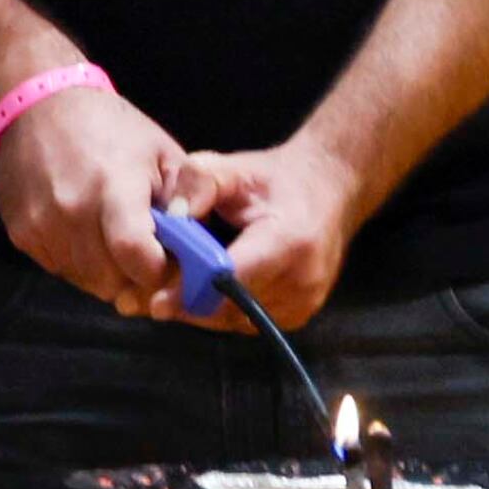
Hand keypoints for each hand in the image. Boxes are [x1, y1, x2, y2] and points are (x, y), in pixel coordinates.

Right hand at [0, 84, 190, 313]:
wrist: (39, 103)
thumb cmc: (110, 126)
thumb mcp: (162, 152)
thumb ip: (188, 197)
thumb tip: (199, 246)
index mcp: (114, 186)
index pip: (136, 257)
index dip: (158, 271)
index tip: (167, 261)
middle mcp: (73, 210)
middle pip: (112, 281)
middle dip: (135, 276)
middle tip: (144, 252)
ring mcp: (41, 224)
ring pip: (85, 281)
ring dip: (106, 272)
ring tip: (113, 237)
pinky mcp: (20, 233)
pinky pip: (59, 269)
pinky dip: (78, 261)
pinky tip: (84, 231)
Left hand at [161, 133, 368, 331]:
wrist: (331, 189)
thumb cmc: (277, 179)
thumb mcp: (235, 167)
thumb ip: (199, 182)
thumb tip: (172, 216)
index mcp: (286, 241)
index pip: (230, 280)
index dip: (191, 291)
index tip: (157, 302)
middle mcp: (301, 279)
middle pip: (227, 307)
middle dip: (189, 300)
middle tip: (158, 287)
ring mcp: (303, 302)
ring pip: (232, 320)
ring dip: (205, 305)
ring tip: (190, 277)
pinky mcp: (300, 314)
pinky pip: (246, 321)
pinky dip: (226, 308)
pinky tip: (219, 282)